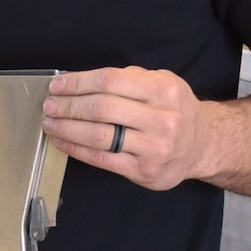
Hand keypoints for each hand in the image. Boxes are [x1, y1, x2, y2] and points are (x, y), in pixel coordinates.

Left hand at [42, 66, 219, 189]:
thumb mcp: (162, 84)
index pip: (110, 81)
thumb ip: (129, 79)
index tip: (57, 85)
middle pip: (102, 108)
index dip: (78, 83)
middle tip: (49, 105)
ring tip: (49, 123)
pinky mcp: (143, 170)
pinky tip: (62, 141)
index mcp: (163, 89)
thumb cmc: (174, 110)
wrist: (202, 145)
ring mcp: (153, 147)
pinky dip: (76, 149)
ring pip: (99, 135)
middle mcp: (161, 118)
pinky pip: (102, 158)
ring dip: (67, 128)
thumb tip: (80, 82)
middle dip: (69, 106)